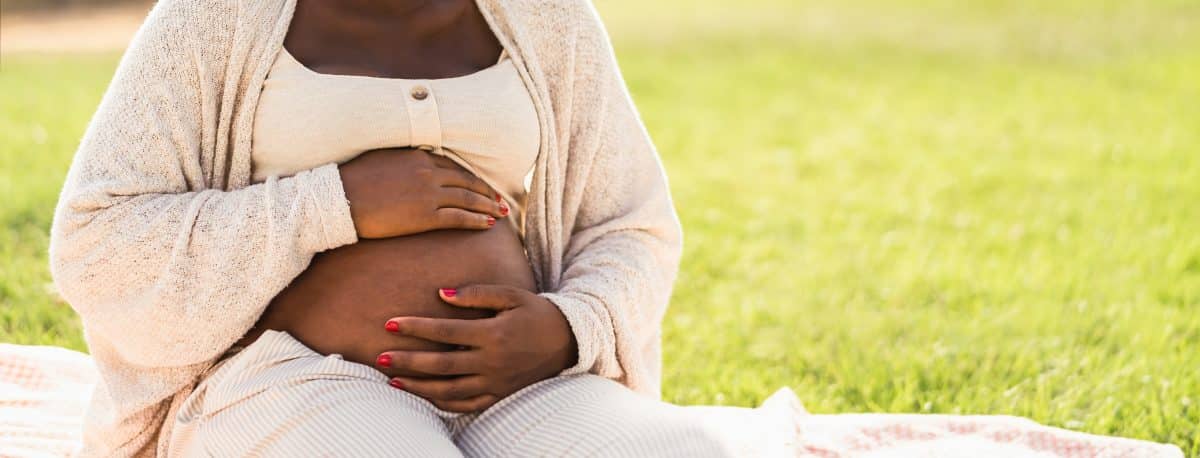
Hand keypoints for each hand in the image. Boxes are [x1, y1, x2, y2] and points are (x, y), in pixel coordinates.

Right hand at [338, 148, 509, 238]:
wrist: (340, 198)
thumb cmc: (353, 180)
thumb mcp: (381, 159)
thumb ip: (403, 160)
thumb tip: (411, 164)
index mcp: (418, 155)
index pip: (453, 166)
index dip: (470, 177)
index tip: (482, 185)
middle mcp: (427, 171)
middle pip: (466, 181)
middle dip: (486, 192)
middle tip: (499, 200)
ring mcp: (428, 193)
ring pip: (467, 198)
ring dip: (487, 206)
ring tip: (501, 213)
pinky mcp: (424, 215)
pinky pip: (458, 217)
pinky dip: (476, 220)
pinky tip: (487, 224)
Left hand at [375, 285, 576, 411]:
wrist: (569, 342)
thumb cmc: (536, 313)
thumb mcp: (511, 295)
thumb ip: (476, 294)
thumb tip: (440, 294)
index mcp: (493, 334)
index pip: (445, 331)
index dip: (415, 327)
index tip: (390, 323)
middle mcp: (491, 362)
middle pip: (440, 364)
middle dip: (407, 360)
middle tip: (379, 355)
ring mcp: (495, 382)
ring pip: (448, 390)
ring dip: (418, 386)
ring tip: (393, 379)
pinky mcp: (499, 395)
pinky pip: (465, 405)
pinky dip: (442, 403)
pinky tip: (423, 395)